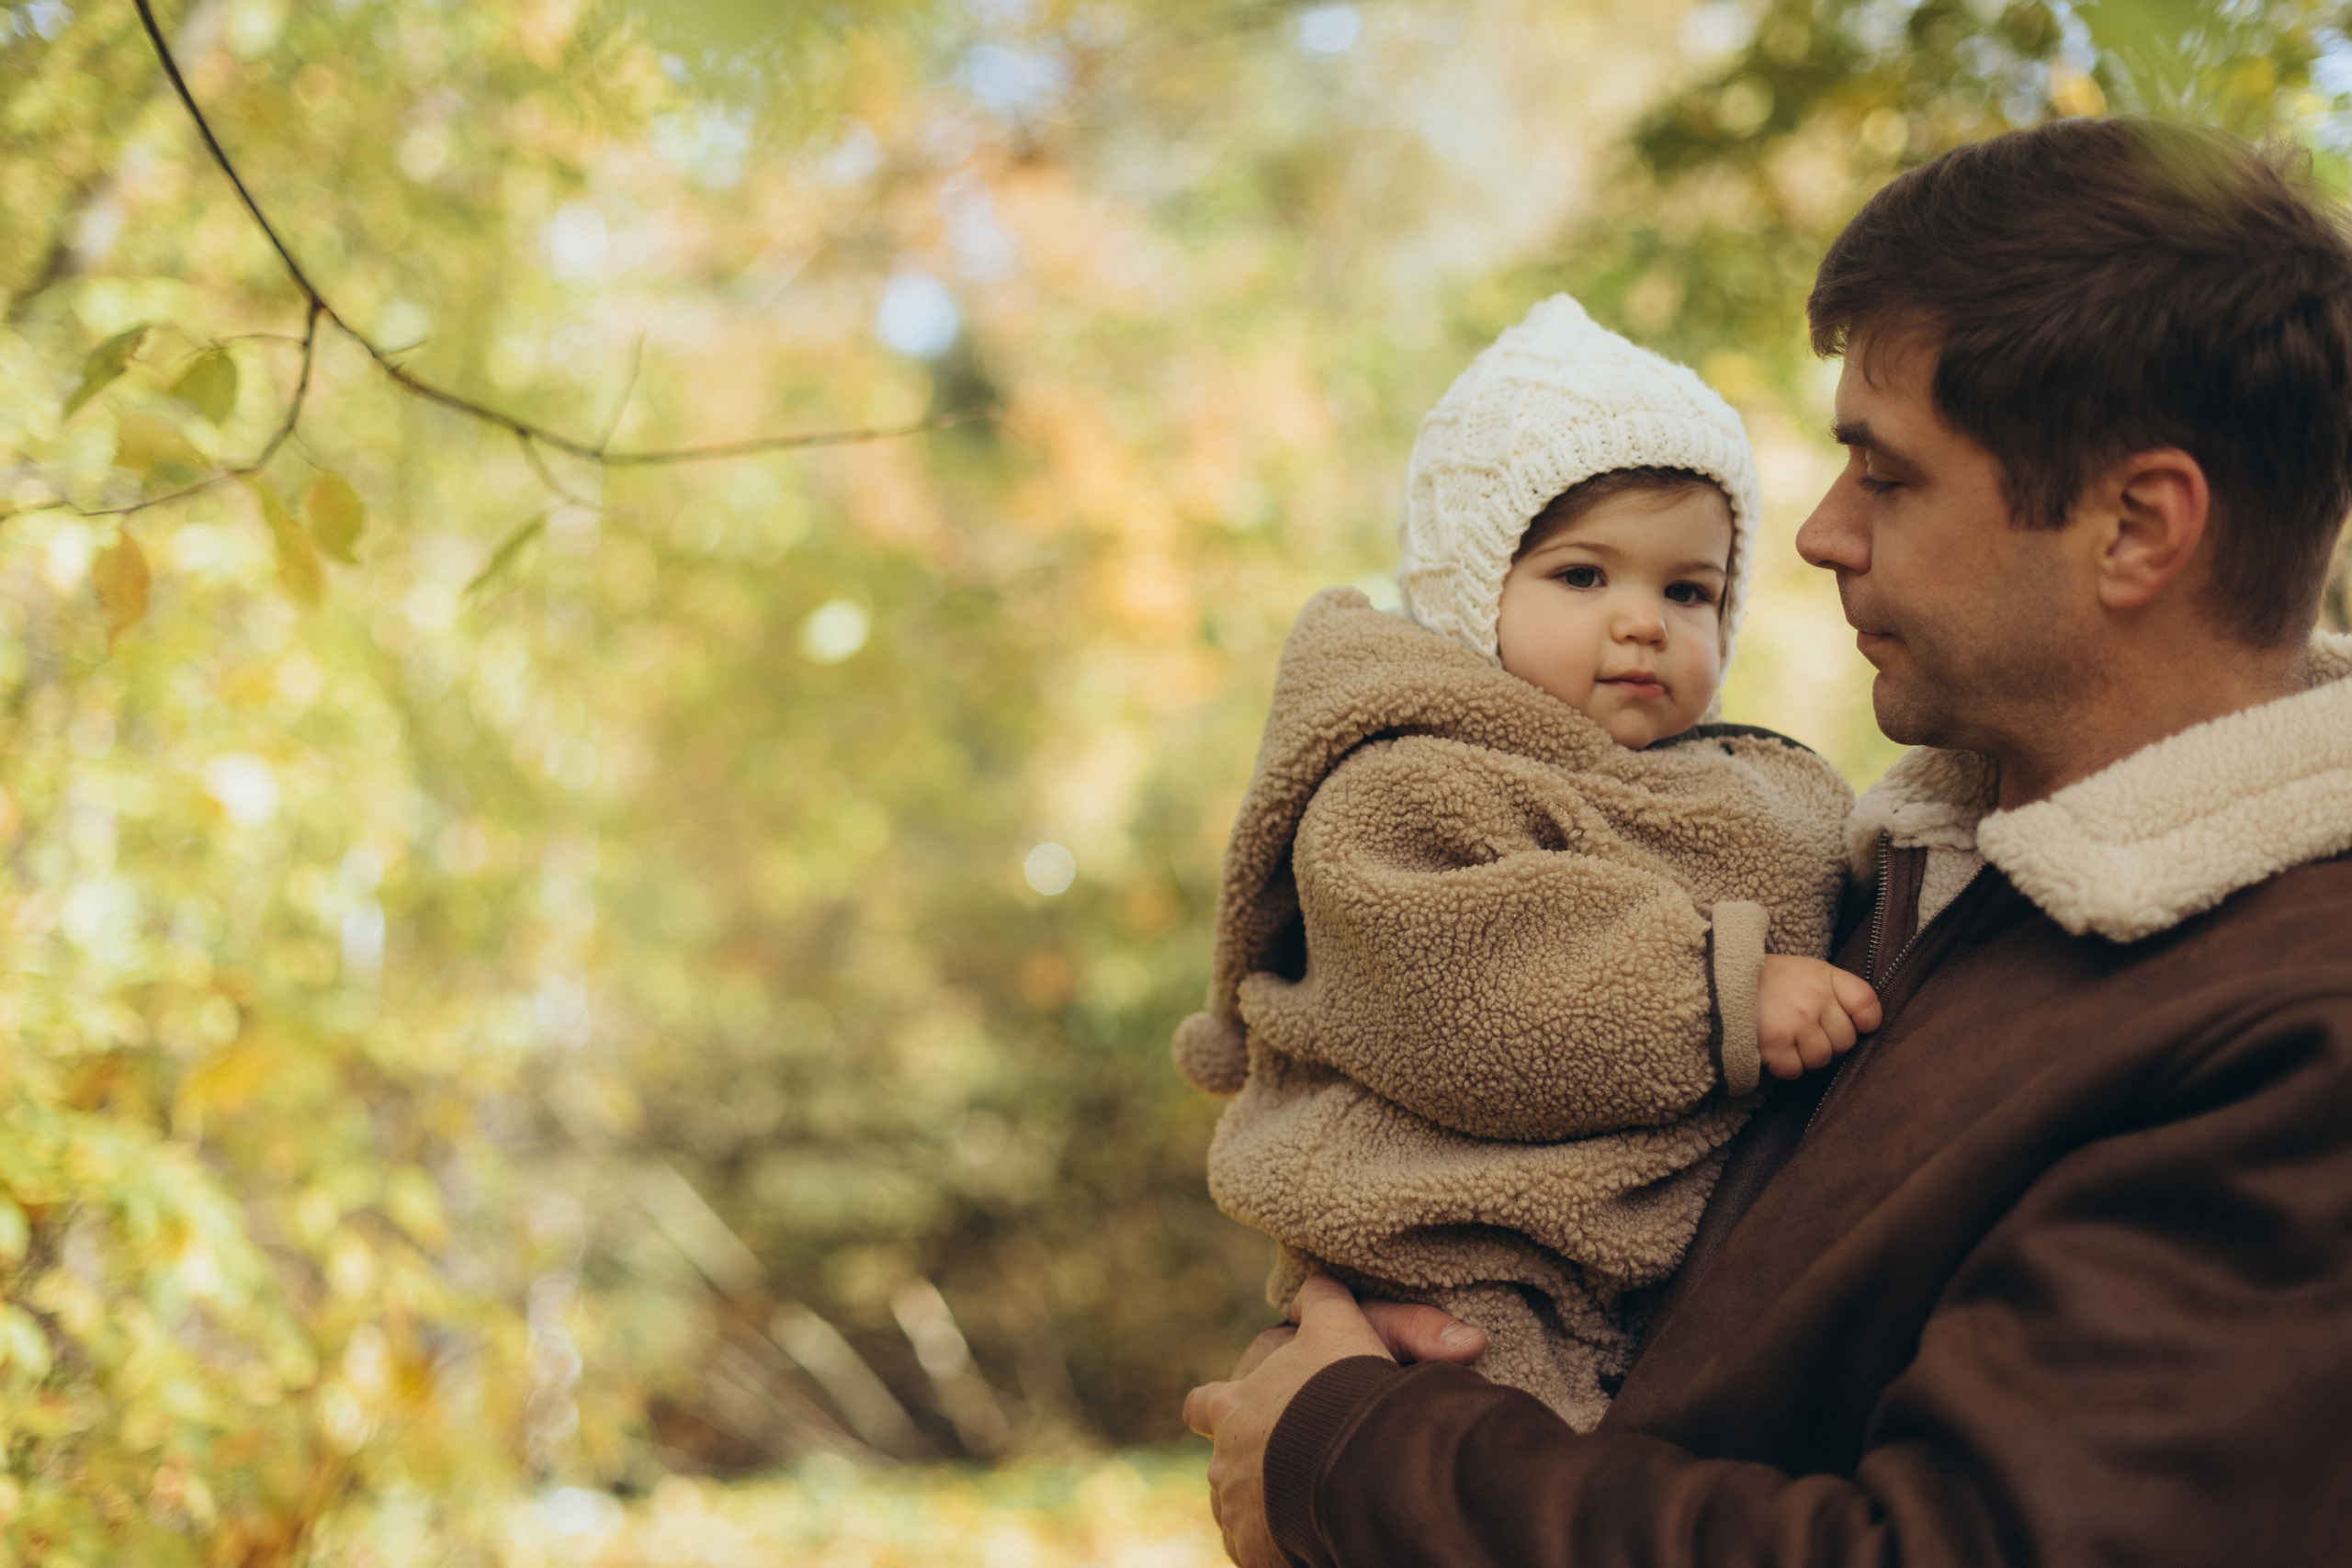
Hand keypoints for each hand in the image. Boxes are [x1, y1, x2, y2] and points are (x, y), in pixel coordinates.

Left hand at [1182, 1276, 1485, 1567]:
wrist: (1357, 1459)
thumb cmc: (1344, 1388)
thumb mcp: (1340, 1326)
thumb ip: (1324, 1302)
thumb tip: (1317, 1285)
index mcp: (1234, 1408)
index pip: (1203, 1406)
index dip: (1214, 1410)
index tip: (1222, 1416)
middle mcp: (1225, 1465)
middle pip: (1223, 1471)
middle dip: (1246, 1472)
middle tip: (1285, 1473)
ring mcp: (1238, 1513)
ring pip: (1242, 1515)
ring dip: (1267, 1512)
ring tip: (1309, 1509)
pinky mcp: (1259, 1554)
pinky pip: (1263, 1556)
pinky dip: (1281, 1549)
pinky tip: (1311, 1542)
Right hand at [1757, 955, 1882, 1079]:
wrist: (1720, 978)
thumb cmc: (1770, 979)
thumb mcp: (1806, 971)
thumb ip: (1835, 992)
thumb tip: (1861, 1027)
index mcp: (1825, 977)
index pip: (1867, 1006)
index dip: (1865, 1023)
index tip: (1854, 1024)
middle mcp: (1813, 999)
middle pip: (1845, 1041)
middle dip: (1829, 1042)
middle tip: (1807, 1030)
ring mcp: (1794, 1023)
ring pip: (1821, 1059)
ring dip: (1806, 1055)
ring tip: (1788, 1038)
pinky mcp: (1773, 1045)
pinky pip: (1794, 1070)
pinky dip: (1784, 1065)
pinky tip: (1774, 1048)